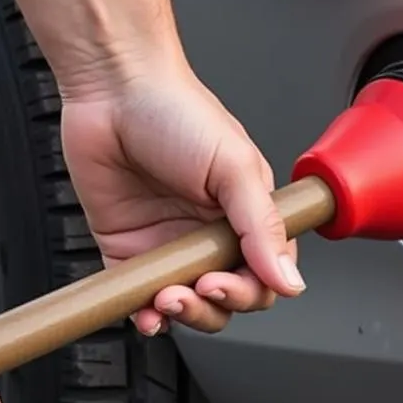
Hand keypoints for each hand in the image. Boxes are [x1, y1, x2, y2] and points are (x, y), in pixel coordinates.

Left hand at [60, 60, 305, 336]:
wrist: (112, 87)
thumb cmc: (176, 109)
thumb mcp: (234, 167)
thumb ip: (263, 228)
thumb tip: (290, 281)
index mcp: (247, 213)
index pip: (264, 275)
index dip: (250, 290)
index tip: (226, 281)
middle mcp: (211, 232)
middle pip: (227, 299)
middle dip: (214, 306)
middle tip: (197, 287)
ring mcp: (169, 242)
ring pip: (186, 304)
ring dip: (182, 314)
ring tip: (167, 297)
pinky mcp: (128, 247)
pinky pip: (139, 296)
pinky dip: (144, 314)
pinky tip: (146, 312)